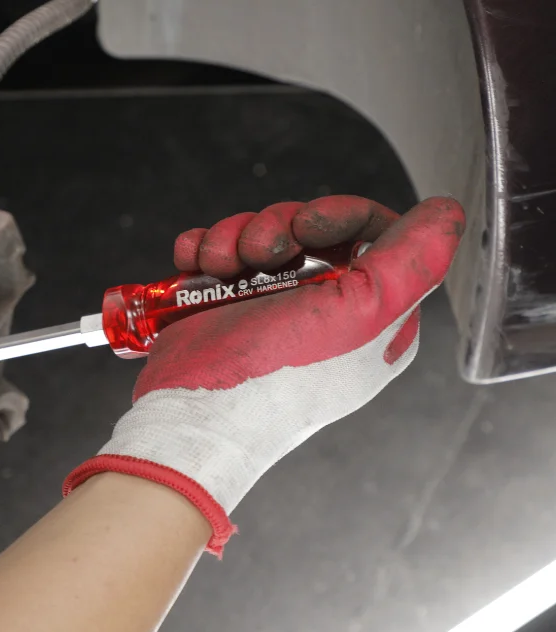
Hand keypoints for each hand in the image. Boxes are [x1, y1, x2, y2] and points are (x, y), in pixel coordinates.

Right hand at [64, 196, 465, 554]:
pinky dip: (202, 250)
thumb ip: (412, 263)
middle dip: (275, 227)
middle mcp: (323, 312)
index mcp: (372, 318)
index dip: (339, 217)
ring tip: (216, 266)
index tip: (309, 226)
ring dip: (230, 238)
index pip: (374, 235)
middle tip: (257, 254)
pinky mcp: (223, 307)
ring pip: (260, 235)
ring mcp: (269, 309)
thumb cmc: (273, 383)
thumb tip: (446, 214)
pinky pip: (218, 253)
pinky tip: (192, 265)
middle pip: (311, 229)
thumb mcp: (358, 317)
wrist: (188, 415)